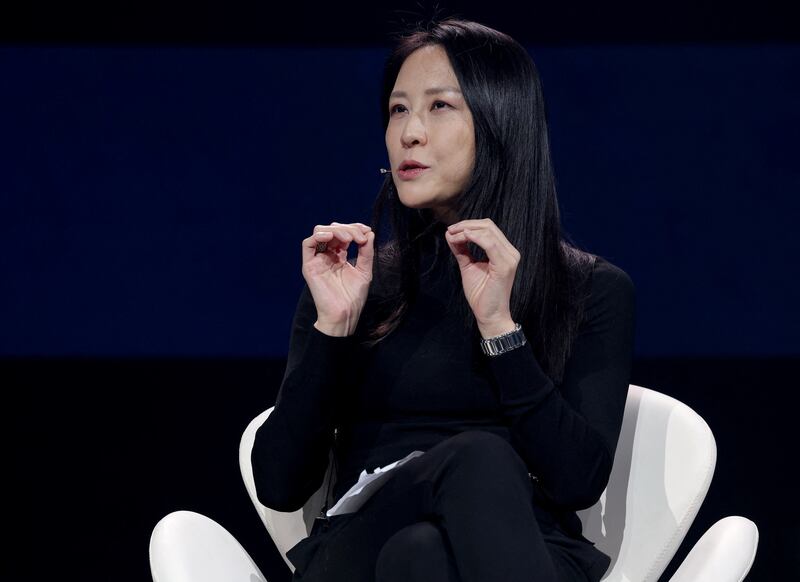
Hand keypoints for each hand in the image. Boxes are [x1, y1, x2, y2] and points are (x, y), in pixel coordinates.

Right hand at [302, 221, 374, 335]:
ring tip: (349, 239)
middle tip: (360, 238)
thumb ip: (366, 251)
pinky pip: (307, 244)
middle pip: (332, 230)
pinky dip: (319, 236)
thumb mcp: (364, 270)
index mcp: (339, 256)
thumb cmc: (354, 297)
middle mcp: (327, 256)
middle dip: (348, 229)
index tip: (366, 231)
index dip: (354, 228)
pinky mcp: (309, 266)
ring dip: (336, 230)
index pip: (343, 234)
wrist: (345, 314)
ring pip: (320, 232)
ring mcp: (317, 260)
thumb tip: (369, 232)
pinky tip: (331, 237)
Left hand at [444, 218, 519, 336]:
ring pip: (488, 231)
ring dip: (466, 230)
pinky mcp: (505, 266)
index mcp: (504, 251)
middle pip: (488, 225)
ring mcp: (509, 258)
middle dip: (466, 224)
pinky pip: (489, 244)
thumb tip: (450, 233)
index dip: (468, 224)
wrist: (489, 315)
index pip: (488, 228)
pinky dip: (473, 237)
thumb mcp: (468, 266)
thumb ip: (462, 249)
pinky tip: (461, 238)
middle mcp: (510, 252)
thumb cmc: (481, 294)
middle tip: (450, 229)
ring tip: (452, 235)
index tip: (451, 229)